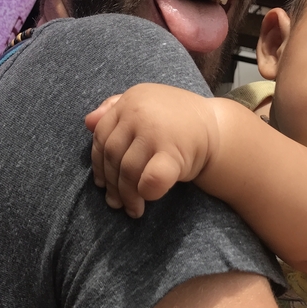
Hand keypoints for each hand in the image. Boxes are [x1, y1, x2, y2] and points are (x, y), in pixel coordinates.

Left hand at [85, 84, 216, 217]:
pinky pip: (150, 180)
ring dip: (127, 195)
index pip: (102, 134)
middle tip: (115, 202)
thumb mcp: (146, 105)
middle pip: (113, 155)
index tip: (102, 182)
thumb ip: (116, 109)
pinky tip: (147, 200)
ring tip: (132, 209)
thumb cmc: (178, 121)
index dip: (98, 162)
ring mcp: (156, 131)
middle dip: (112, 184)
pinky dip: (145, 192)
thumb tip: (88, 122)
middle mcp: (140, 111)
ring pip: (128, 170)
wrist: (218, 128)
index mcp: (132, 99)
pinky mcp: (173, 152)